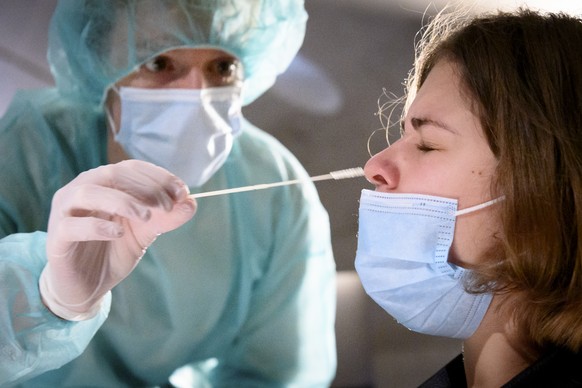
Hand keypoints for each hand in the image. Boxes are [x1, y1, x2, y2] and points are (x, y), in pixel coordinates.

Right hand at [40, 160, 196, 319]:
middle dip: (145, 188)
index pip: (132, 168)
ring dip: (122, 201)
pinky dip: (98, 226)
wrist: (88, 286)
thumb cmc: (114, 250)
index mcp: (105, 183)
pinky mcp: (57, 237)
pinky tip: (119, 233)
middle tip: (167, 206)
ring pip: (89, 192)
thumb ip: (166, 217)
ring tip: (146, 216)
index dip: (159, 177)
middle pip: (113, 174)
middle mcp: (83, 189)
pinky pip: (73, 225)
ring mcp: (65, 211)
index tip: (183, 193)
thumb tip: (192, 203)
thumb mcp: (146, 232)